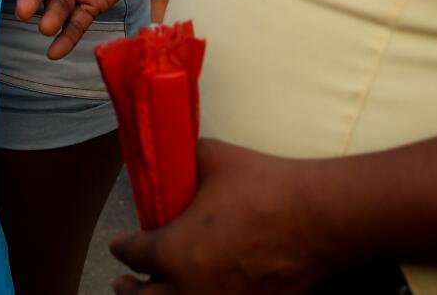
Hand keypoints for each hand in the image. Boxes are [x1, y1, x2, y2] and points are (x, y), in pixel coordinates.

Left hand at [111, 142, 340, 293]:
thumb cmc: (264, 186)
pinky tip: (200, 293)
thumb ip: (186, 160)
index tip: (118, 245)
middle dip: (128, 289)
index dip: (122, 248)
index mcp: (174, 251)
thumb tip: (175, 156)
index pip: (135, 255)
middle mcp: (191, 288)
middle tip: (122, 282)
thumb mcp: (213, 158)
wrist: (318, 219)